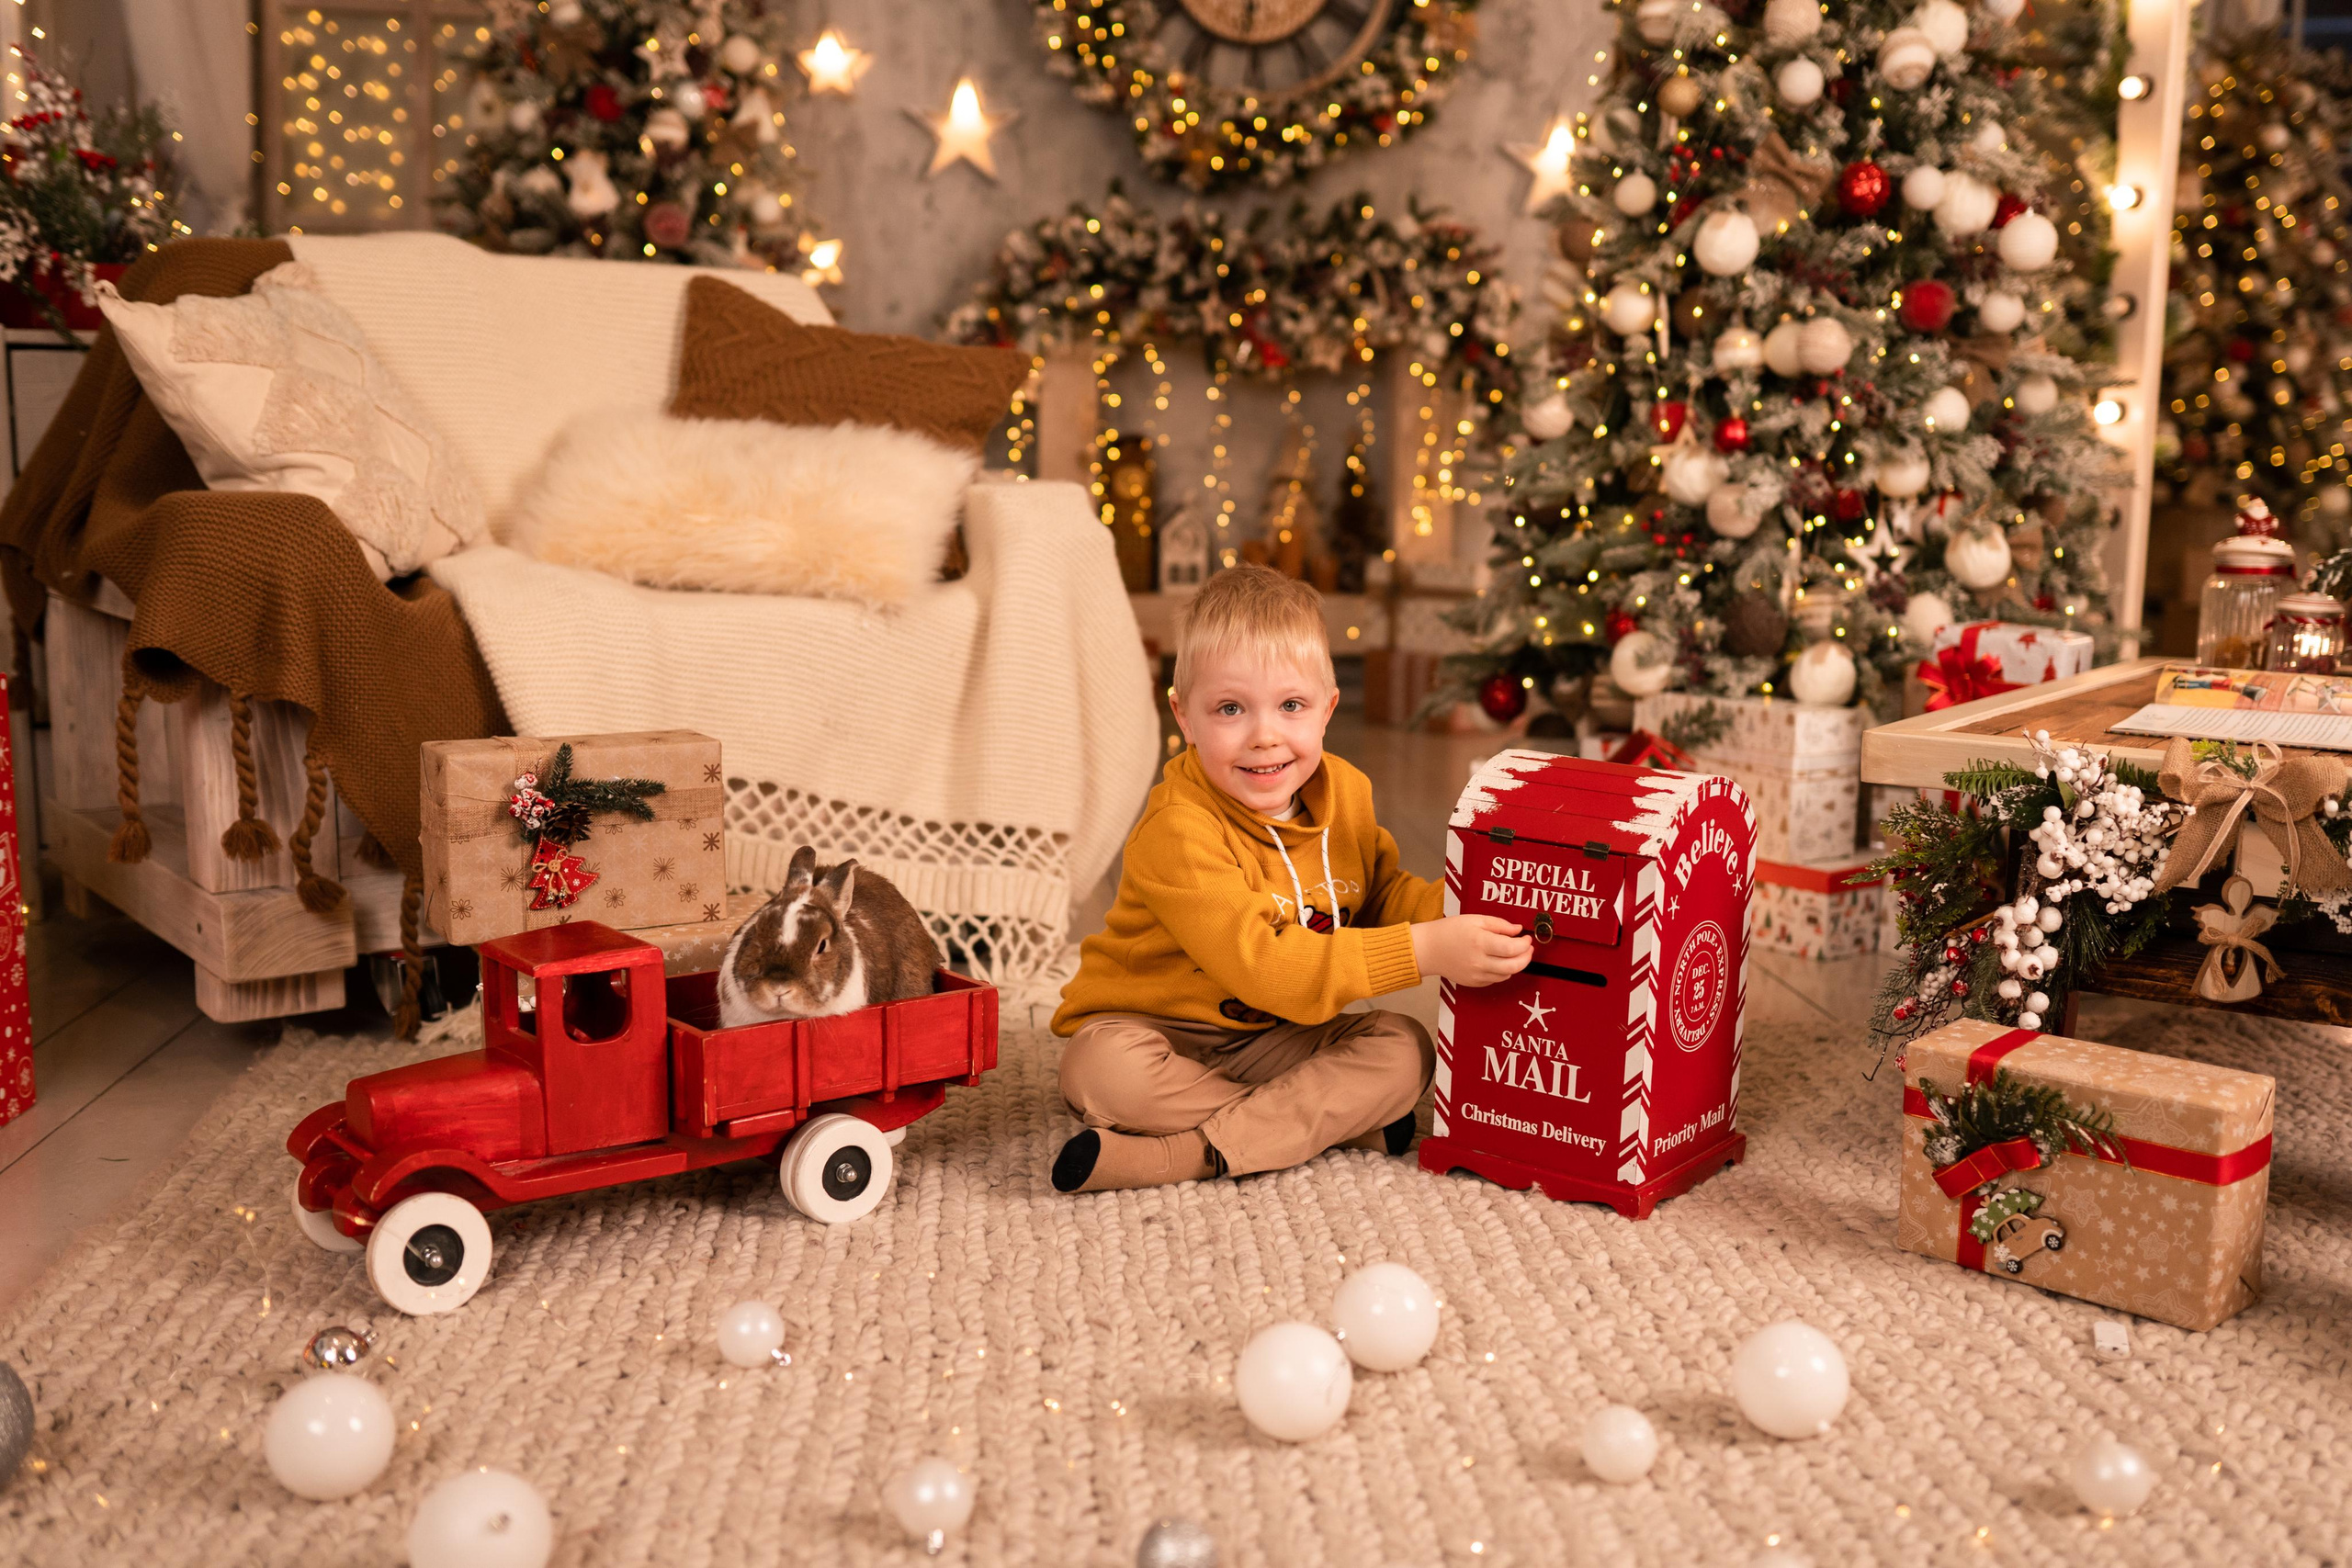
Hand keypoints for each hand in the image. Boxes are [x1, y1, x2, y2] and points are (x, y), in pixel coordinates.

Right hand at [1411, 915, 1532, 987]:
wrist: (1429, 949)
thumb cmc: (1449, 931)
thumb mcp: (1475, 919)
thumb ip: (1499, 924)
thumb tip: (1518, 930)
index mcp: (1480, 943)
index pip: (1512, 948)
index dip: (1524, 944)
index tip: (1526, 938)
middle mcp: (1479, 962)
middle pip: (1514, 966)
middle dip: (1526, 957)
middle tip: (1527, 948)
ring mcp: (1477, 975)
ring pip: (1507, 975)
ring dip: (1516, 965)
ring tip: (1514, 953)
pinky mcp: (1474, 983)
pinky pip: (1496, 980)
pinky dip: (1503, 971)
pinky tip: (1499, 961)